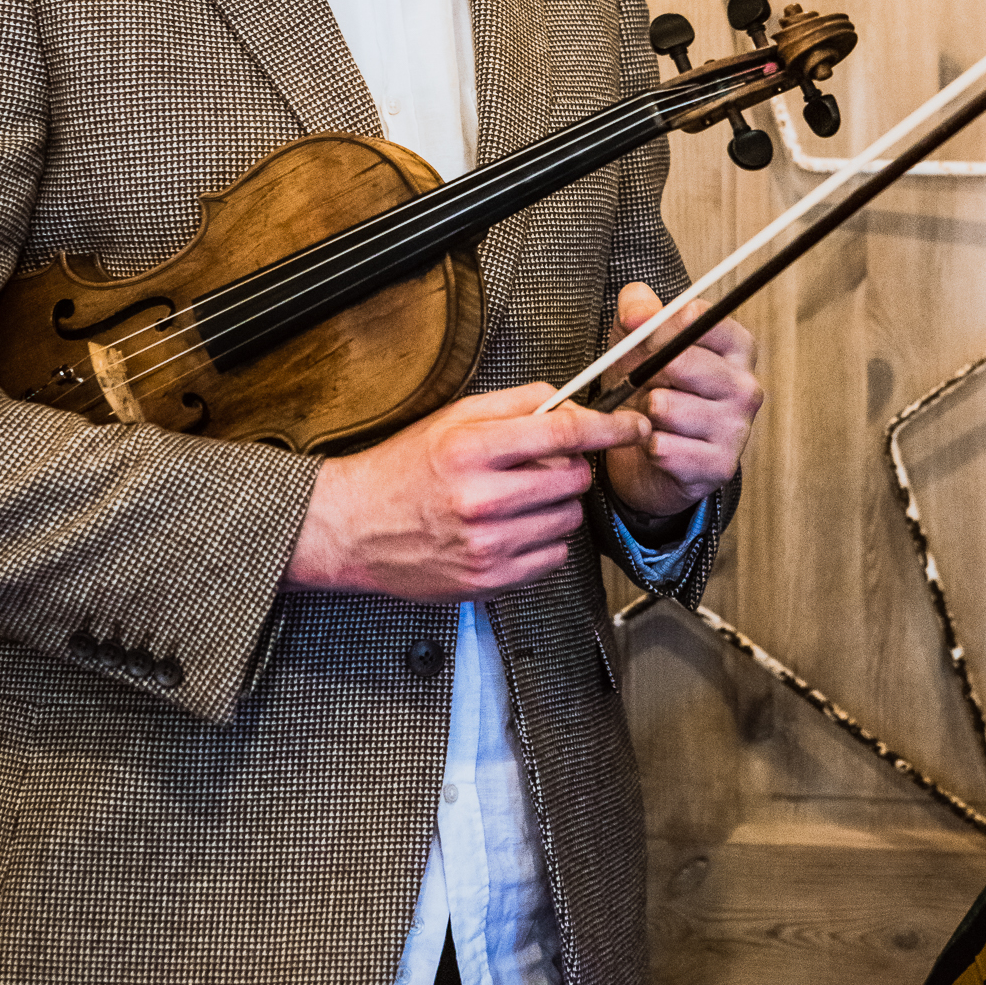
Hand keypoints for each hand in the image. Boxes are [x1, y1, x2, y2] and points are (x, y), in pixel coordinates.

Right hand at [284, 383, 651, 600]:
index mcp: (470, 448)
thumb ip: (512, 405)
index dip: (607, 427)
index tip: (631, 425)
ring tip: (516, 498)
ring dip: (556, 505)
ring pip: (569, 519)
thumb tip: (566, 402)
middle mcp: (480, 499)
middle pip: (573, 478)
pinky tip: (510, 529)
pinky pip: (553, 557)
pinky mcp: (490, 582)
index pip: (562, 432)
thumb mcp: (450, 419)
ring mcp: (487, 546)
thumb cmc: (401, 470)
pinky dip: (543, 541)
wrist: (354, 528)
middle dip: (567, 467)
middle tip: (537, 465)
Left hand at [602, 283, 760, 521]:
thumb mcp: (638, 343)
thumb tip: (636, 308)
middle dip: (645, 372)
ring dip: (644, 413)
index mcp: (735, 347)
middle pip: (679, 360)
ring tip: (651, 417)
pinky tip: (657, 445)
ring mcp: (738, 428)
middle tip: (643, 384)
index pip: (694, 317)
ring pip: (665, 406)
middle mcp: (745, 385)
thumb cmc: (650, 389)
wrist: (648, 456)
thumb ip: (638, 313)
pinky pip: (662, 447)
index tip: (642, 340)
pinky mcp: (720, 466)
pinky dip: (647, 446)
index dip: (655, 327)